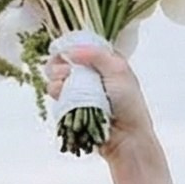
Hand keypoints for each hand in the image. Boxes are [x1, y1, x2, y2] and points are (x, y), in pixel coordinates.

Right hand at [43, 36, 151, 154]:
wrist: (126, 138)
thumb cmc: (129, 105)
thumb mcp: (118, 70)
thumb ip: (96, 54)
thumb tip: (70, 50)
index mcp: (104, 61)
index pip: (80, 45)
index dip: (69, 46)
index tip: (63, 52)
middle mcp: (90, 73)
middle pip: (64, 59)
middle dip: (60, 62)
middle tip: (66, 72)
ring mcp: (80, 89)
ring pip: (56, 75)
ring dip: (57, 77)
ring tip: (64, 85)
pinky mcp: (72, 105)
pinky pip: (55, 93)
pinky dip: (55, 91)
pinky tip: (60, 94)